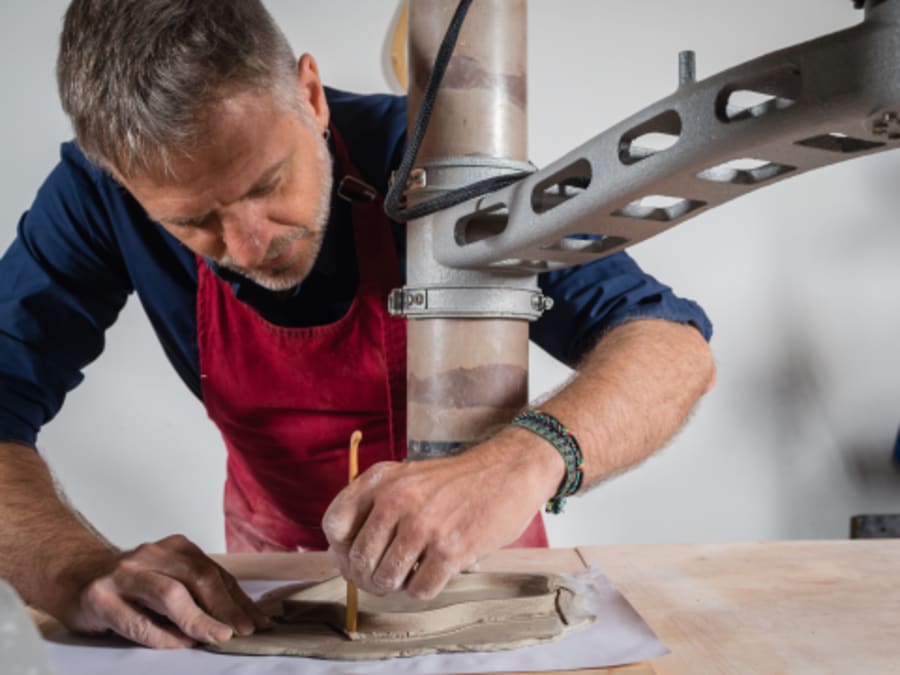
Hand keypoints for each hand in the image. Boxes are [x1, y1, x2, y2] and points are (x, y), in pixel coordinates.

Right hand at [55, 534, 269, 648]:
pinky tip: (181, 645)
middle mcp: (152, 554)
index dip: (240, 599)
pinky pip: (138, 620)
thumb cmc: (131, 584)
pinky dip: (163, 635)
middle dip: (227, 606)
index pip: (216, 574)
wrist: (73, 575)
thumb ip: (199, 591)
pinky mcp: (100, 597)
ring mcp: (125, 573)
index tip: (260, 621)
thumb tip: (243, 616)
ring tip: (219, 636)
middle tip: (245, 630)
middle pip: (199, 577)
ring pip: (171, 594)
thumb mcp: (168, 577)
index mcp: (176, 547)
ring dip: (199, 619)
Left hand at [322, 427, 563, 599]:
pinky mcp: (451, 549)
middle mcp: (397, 499)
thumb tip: (345, 558)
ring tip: (411, 574)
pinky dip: (423, 589)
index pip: (334, 524)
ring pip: (386, 580)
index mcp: (381, 480)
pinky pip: (419, 590)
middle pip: (359, 560)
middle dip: (369, 577)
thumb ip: (374, 506)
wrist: (508, 470)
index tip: (357, 556)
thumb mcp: (406, 475)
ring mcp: (424, 525)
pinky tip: (434, 574)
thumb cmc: (456, 480)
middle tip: (385, 577)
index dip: (341, 549)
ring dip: (396, 585)